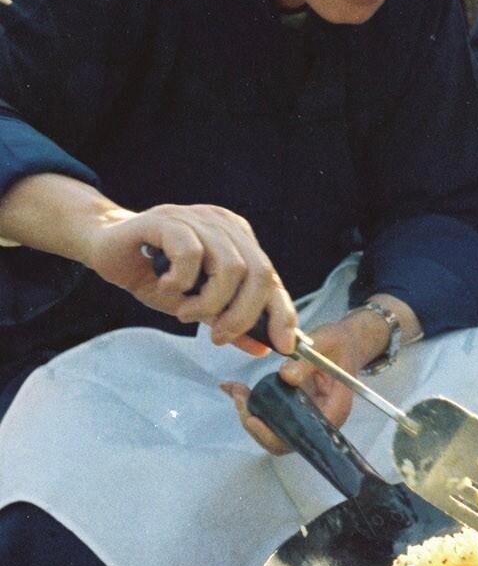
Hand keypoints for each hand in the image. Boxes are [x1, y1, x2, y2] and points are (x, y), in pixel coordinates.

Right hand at [85, 202, 296, 356]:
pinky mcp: (168, 219)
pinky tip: (167, 286)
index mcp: (238, 240)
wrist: (105, 245)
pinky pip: (191, 253)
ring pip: (230, 266)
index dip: (281, 312)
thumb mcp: (194, 303)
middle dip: (244, 314)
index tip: (284, 346)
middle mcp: (224, 225)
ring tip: (186, 313)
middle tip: (219, 336)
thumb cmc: (153, 273)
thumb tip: (262, 347)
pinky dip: (182, 280)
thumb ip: (227, 319)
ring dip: (210, 302)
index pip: (271, 277)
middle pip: (258, 272)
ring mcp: (198, 218)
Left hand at [222, 298, 421, 456]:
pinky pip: (273, 418)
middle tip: (238, 397)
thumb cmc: (338, 343)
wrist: (344, 342)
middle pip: (284, 440)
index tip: (253, 419)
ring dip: (252, 415)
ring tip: (236, 391)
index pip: (303, 436)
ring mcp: (307, 417)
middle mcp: (320, 421)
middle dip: (257, 424)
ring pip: (275, 431)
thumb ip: (306, 361)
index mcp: (334, 410)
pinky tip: (239, 390)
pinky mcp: (296, 410)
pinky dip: (255, 407)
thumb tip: (285, 377)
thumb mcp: (325, 343)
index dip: (275, 435)